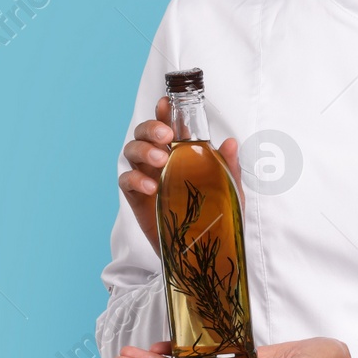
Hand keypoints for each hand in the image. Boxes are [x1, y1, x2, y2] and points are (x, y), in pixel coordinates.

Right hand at [119, 95, 243, 256]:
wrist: (203, 254)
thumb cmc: (216, 217)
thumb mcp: (229, 191)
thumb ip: (229, 167)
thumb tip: (231, 142)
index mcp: (180, 152)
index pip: (169, 124)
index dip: (164, 111)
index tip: (166, 103)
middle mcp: (160, 160)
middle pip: (144, 133)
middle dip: (150, 128)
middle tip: (166, 135)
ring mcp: (146, 177)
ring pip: (131, 151)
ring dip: (143, 149)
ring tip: (161, 159)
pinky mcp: (137, 199)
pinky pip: (126, 181)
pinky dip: (134, 179)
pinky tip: (151, 186)